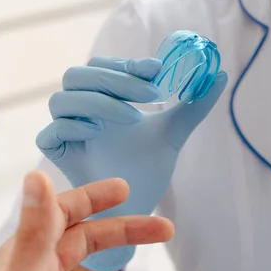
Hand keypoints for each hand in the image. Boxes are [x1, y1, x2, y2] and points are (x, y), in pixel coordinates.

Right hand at [37, 57, 227, 270]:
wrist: (137, 206)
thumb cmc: (148, 167)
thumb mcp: (174, 133)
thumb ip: (193, 105)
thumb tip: (220, 74)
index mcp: (103, 97)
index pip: (104, 66)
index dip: (128, 64)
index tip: (160, 71)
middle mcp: (81, 110)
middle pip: (77, 75)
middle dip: (115, 80)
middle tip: (152, 94)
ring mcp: (66, 131)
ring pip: (62, 99)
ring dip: (97, 102)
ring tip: (134, 117)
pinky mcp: (56, 154)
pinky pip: (50, 133)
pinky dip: (72, 127)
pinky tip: (98, 133)